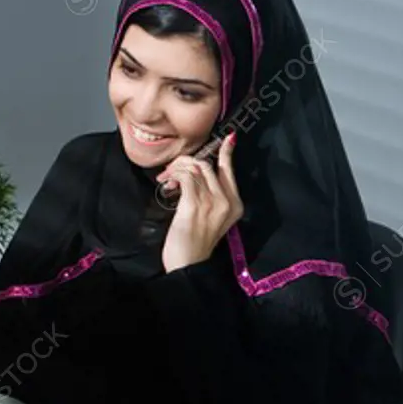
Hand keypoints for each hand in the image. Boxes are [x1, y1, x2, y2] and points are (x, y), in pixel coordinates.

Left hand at [158, 133, 241, 272]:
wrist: (188, 265)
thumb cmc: (194, 243)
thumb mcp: (211, 219)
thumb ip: (210, 198)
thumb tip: (195, 174)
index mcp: (235, 205)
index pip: (229, 171)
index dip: (226, 152)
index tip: (226, 139)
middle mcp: (226, 201)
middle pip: (207, 165)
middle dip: (186, 162)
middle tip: (171, 172)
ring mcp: (212, 202)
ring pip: (195, 168)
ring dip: (177, 169)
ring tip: (167, 179)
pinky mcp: (194, 205)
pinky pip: (185, 177)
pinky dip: (174, 175)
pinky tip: (168, 184)